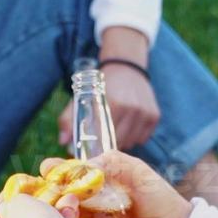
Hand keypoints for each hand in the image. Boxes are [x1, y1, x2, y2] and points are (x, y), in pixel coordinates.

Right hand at [42, 150, 191, 217]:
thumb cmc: (160, 198)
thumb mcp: (139, 172)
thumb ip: (114, 162)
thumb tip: (85, 165)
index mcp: (97, 182)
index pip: (69, 174)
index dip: (56, 171)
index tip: (48, 169)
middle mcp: (89, 202)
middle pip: (60, 196)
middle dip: (52, 193)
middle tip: (58, 194)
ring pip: (63, 217)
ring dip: (58, 213)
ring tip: (67, 211)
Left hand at [58, 27, 160, 148]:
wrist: (126, 67)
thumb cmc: (102, 85)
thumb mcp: (81, 97)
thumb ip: (68, 118)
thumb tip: (63, 142)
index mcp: (114, 104)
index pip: (106, 138)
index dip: (98, 147)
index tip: (93, 150)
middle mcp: (133, 109)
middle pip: (119, 142)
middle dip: (109, 145)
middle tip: (102, 142)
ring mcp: (145, 113)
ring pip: (132, 142)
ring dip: (122, 141)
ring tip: (114, 130)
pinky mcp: (154, 116)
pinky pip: (142, 138)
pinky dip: (134, 137)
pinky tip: (127, 126)